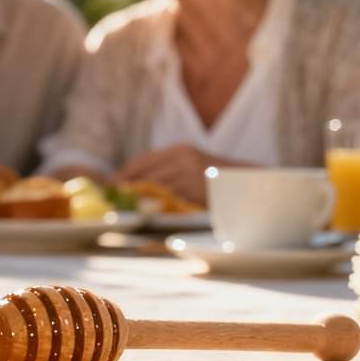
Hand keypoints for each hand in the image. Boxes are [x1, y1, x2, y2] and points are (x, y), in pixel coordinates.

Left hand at [114, 144, 253, 204]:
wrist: (247, 183)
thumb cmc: (217, 181)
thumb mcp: (192, 168)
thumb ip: (169, 173)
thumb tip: (140, 187)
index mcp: (180, 150)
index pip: (144, 159)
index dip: (126, 172)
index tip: (112, 183)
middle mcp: (181, 156)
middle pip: (144, 171)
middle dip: (127, 185)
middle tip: (115, 197)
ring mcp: (187, 171)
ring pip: (154, 185)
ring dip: (139, 196)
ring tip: (127, 205)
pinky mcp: (193, 186)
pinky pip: (169, 197)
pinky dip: (157, 204)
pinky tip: (149, 210)